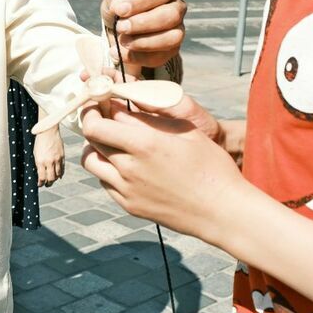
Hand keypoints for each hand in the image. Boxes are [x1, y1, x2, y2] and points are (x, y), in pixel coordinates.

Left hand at [33, 127, 64, 186]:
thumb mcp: (35, 154)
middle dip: (48, 183)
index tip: (39, 185)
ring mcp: (57, 160)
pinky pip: (62, 169)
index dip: (40, 183)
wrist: (48, 131)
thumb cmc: (39, 142)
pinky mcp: (62, 157)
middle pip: (51, 179)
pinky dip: (60, 174)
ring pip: (58, 175)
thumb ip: (39, 164)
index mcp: (41, 161)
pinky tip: (58, 175)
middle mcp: (49, 162)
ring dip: (55, 179)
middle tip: (46, 185)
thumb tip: (41, 173)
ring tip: (52, 180)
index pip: (42, 178)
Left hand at [78, 96, 249, 242]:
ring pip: (90, 161)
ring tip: (112, 141)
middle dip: (93, 122)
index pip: (99, 120)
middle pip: (90, 138)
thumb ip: (148, 117)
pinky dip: (107, 169)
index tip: (99, 101)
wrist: (222, 211)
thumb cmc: (210, 166)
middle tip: (102, 116)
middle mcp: (129, 166)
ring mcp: (127, 189)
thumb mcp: (184, 130)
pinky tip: (125, 164)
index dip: (96, 107)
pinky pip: (104, 181)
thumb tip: (121, 106)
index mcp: (144, 143)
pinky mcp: (129, 205)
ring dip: (96, 147)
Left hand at [100, 0, 185, 68]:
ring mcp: (178, 29)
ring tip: (121, 41)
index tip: (119, 9)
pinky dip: (138, 57)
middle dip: (143, 24)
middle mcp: (177, 7)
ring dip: (144, 42)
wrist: (121, 28)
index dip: (140, 1)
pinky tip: (119, 54)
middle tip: (120, 27)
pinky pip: (161, 56)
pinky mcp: (171, 49)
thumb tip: (119, 8)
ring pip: (172, 38)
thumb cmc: (121, 7)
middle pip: (171, 15)